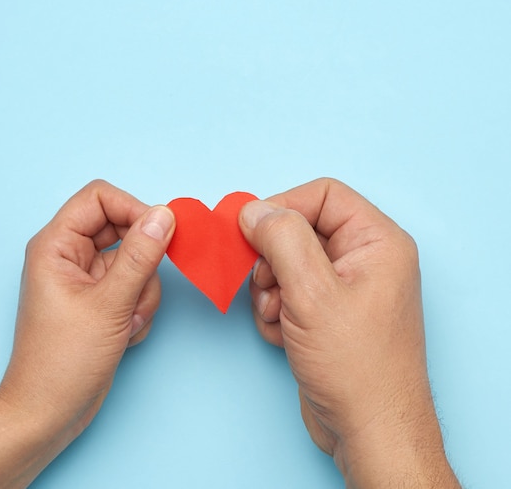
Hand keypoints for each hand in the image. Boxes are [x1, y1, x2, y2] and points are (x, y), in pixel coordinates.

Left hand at [0, 179, 174, 436]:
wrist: (49, 412)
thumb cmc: (64, 360)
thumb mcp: (109, 304)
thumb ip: (140, 256)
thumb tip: (164, 215)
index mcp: (56, 244)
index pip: (100, 198)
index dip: (133, 208)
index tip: (161, 233)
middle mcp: (70, 255)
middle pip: (122, 229)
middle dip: (142, 262)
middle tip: (142, 288)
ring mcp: (87, 279)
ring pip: (134, 261)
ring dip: (142, 292)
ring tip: (127, 322)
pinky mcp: (101, 301)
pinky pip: (134, 286)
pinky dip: (139, 308)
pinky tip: (125, 334)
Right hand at [239, 178, 459, 487]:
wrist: (367, 429)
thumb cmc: (356, 365)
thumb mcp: (312, 292)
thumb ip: (282, 240)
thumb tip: (255, 210)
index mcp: (376, 241)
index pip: (321, 195)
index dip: (282, 208)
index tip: (249, 232)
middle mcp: (363, 259)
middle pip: (299, 230)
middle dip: (272, 258)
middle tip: (266, 284)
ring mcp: (344, 288)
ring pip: (287, 263)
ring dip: (269, 289)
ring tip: (277, 316)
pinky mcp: (326, 314)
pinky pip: (287, 292)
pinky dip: (274, 310)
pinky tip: (282, 335)